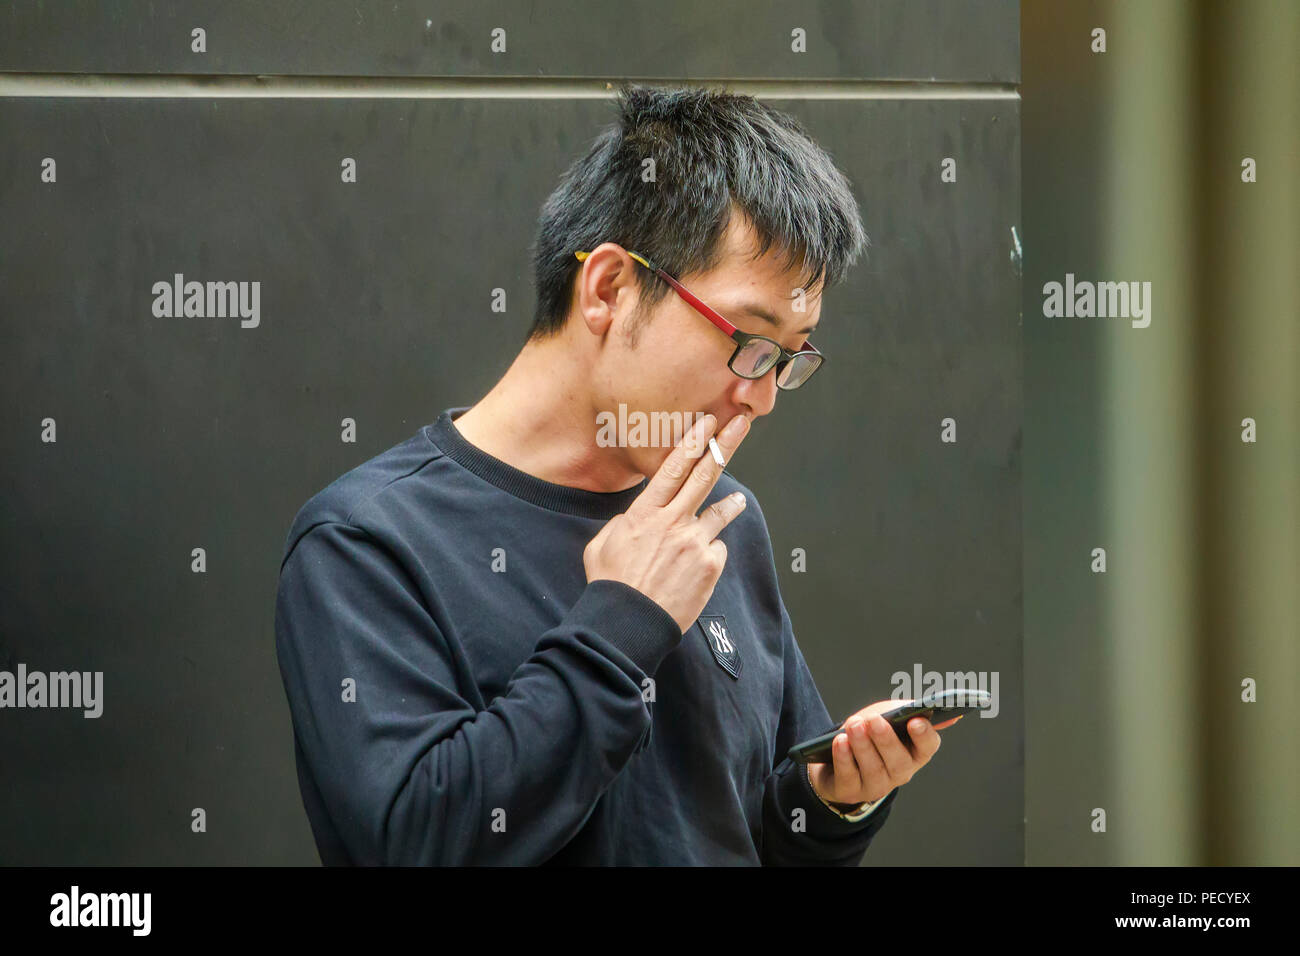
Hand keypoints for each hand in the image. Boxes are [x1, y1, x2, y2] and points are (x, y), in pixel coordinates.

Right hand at [583, 412, 751, 634]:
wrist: (629, 622)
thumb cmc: (611, 584)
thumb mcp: (603, 544)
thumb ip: (624, 522)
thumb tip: (638, 516)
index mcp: (645, 513)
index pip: (673, 468)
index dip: (692, 442)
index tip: (707, 422)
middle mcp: (673, 522)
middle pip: (705, 476)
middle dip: (724, 446)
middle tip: (740, 425)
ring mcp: (695, 543)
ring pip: (720, 513)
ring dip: (731, 504)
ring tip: (737, 500)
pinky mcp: (709, 566)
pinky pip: (716, 549)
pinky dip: (709, 554)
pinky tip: (695, 568)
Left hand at [806, 699, 957, 805]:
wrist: (836, 753)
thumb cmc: (871, 732)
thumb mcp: (891, 716)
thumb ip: (912, 711)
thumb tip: (954, 716)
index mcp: (915, 752)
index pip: (928, 747)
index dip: (924, 735)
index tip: (915, 721)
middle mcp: (900, 772)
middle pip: (898, 761)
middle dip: (886, 739)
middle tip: (875, 720)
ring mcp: (876, 785)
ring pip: (873, 769)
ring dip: (863, 745)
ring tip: (854, 725)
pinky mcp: (850, 790)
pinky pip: (848, 776)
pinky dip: (844, 757)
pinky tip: (840, 741)